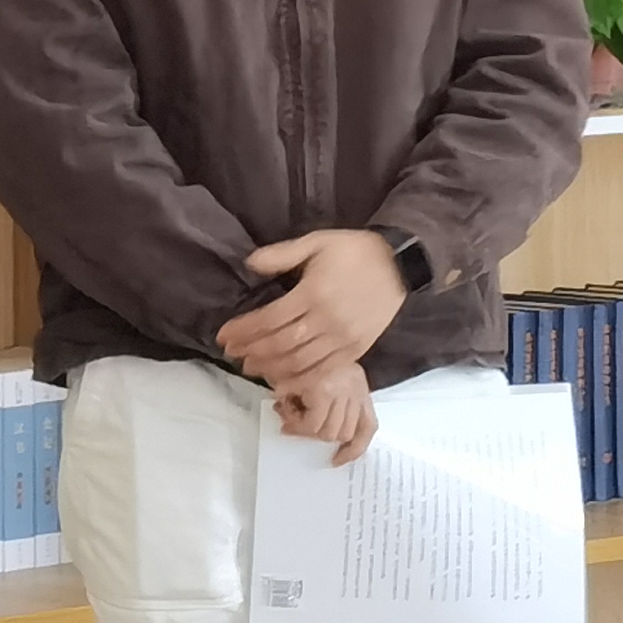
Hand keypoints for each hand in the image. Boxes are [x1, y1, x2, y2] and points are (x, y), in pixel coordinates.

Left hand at [219, 227, 407, 389]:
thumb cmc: (353, 251)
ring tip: (251, 368)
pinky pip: (324, 370)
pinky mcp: (356, 350)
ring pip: (300, 362)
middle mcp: (327, 320)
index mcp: (313, 293)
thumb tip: (250, 263)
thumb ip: (282, 254)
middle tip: (231, 355)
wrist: (399, 264)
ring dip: (271, 368)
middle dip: (252, 351)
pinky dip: (301, 379)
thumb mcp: (316, 241)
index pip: (270, 318)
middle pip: (281, 344)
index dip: (244, 330)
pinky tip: (283, 381)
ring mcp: (343, 339)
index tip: (224, 335)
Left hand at [263, 354, 379, 467]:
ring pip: (345, 433)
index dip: (295, 425)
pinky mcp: (367, 398)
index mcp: (324, 387)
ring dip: (327, 435)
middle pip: (328, 431)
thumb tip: (277, 404)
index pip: (312, 424)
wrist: (331, 332)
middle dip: (308, 431)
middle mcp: (345, 394)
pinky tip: (339, 458)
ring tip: (313, 426)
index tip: (283, 418)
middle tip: (295, 421)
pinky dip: (355, 448)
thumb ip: (284, 388)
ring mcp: (358, 397)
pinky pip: (368, 428)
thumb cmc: (305, 351)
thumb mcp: (289, 367)